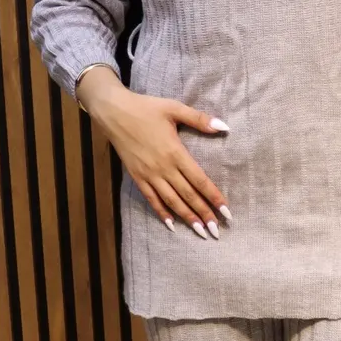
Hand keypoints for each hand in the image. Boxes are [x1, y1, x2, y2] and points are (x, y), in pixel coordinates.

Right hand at [77, 67, 230, 238]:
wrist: (113, 112)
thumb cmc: (146, 108)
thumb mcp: (174, 108)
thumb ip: (199, 119)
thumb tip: (224, 127)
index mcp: (175, 152)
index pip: (200, 180)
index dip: (214, 197)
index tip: (226, 211)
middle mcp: (163, 168)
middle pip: (188, 195)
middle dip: (204, 214)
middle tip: (217, 230)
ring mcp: (149, 174)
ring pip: (171, 201)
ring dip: (187, 217)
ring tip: (201, 232)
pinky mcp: (137, 176)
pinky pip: (151, 199)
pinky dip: (162, 212)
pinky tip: (172, 224)